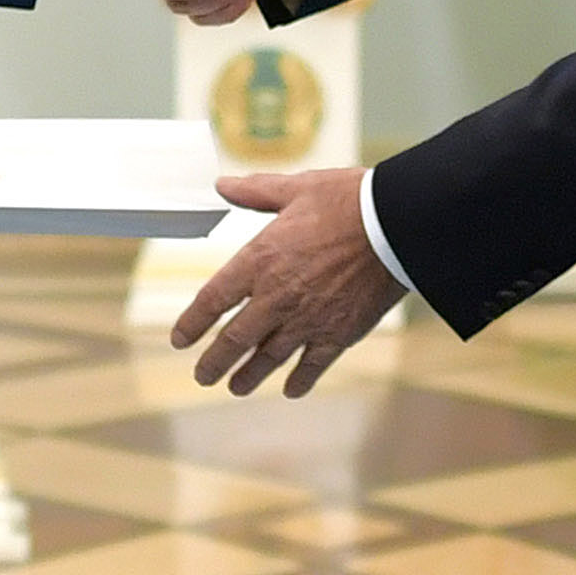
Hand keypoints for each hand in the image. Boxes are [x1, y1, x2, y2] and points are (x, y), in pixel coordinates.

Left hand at [170, 168, 406, 397]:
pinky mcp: (338, 334)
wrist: (395, 224)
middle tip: (203, 376)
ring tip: (236, 388)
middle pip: (234, 339)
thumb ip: (256, 191)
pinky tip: (291, 389)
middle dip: (214, 362)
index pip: (213, 300)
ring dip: (249, 376)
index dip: (193, 323)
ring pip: (269, 358)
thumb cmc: (346, 200)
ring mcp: (307, 319)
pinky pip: (312, 366)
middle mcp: (276, 296)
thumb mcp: (296, 188)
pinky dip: (300, 380)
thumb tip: (222, 184)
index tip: (180, 339)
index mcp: (260, 259)